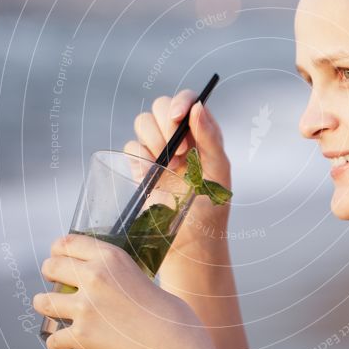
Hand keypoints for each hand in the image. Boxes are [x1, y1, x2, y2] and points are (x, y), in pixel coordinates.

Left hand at [33, 233, 233, 348]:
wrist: (169, 341)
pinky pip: (53, 340)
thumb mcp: (136, 272)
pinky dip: (58, 343)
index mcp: (109, 256)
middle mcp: (93, 277)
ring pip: (42, 302)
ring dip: (45, 305)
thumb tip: (87, 269)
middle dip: (49, 274)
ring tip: (52, 309)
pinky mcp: (81, 335)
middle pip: (50, 267)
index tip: (57, 256)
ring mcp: (85, 307)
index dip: (57, 250)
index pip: (66, 242)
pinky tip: (64, 342)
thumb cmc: (160, 309)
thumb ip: (111, 269)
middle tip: (55, 282)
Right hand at [126, 90, 231, 255]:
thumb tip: (197, 107)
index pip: (189, 102)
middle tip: (180, 152)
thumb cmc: (211, 213)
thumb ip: (210, 138)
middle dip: (165, 124)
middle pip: (161, 107)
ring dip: (153, 141)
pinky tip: (151, 176)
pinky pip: (130, 147)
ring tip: (169, 168)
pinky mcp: (139, 168)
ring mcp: (158, 152)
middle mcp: (180, 139)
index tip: (178, 118)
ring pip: (143, 123)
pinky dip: (139, 157)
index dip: (180, 102)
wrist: (188, 247)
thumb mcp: (218, 174)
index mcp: (202, 135)